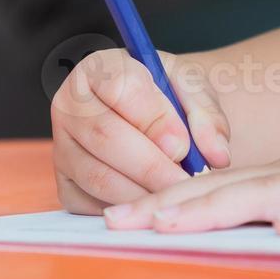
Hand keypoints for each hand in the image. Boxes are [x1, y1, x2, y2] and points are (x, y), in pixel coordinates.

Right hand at [52, 49, 231, 213]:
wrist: (158, 119)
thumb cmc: (172, 97)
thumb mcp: (193, 89)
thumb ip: (207, 114)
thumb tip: (216, 154)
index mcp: (98, 68)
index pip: (119, 87)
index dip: (153, 119)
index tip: (183, 145)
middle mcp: (69, 106)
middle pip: (105, 137)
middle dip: (152, 165)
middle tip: (187, 181)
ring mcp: (62, 148)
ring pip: (99, 177)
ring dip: (144, 192)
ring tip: (179, 196)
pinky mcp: (66, 186)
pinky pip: (93, 205)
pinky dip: (129, 210)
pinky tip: (157, 207)